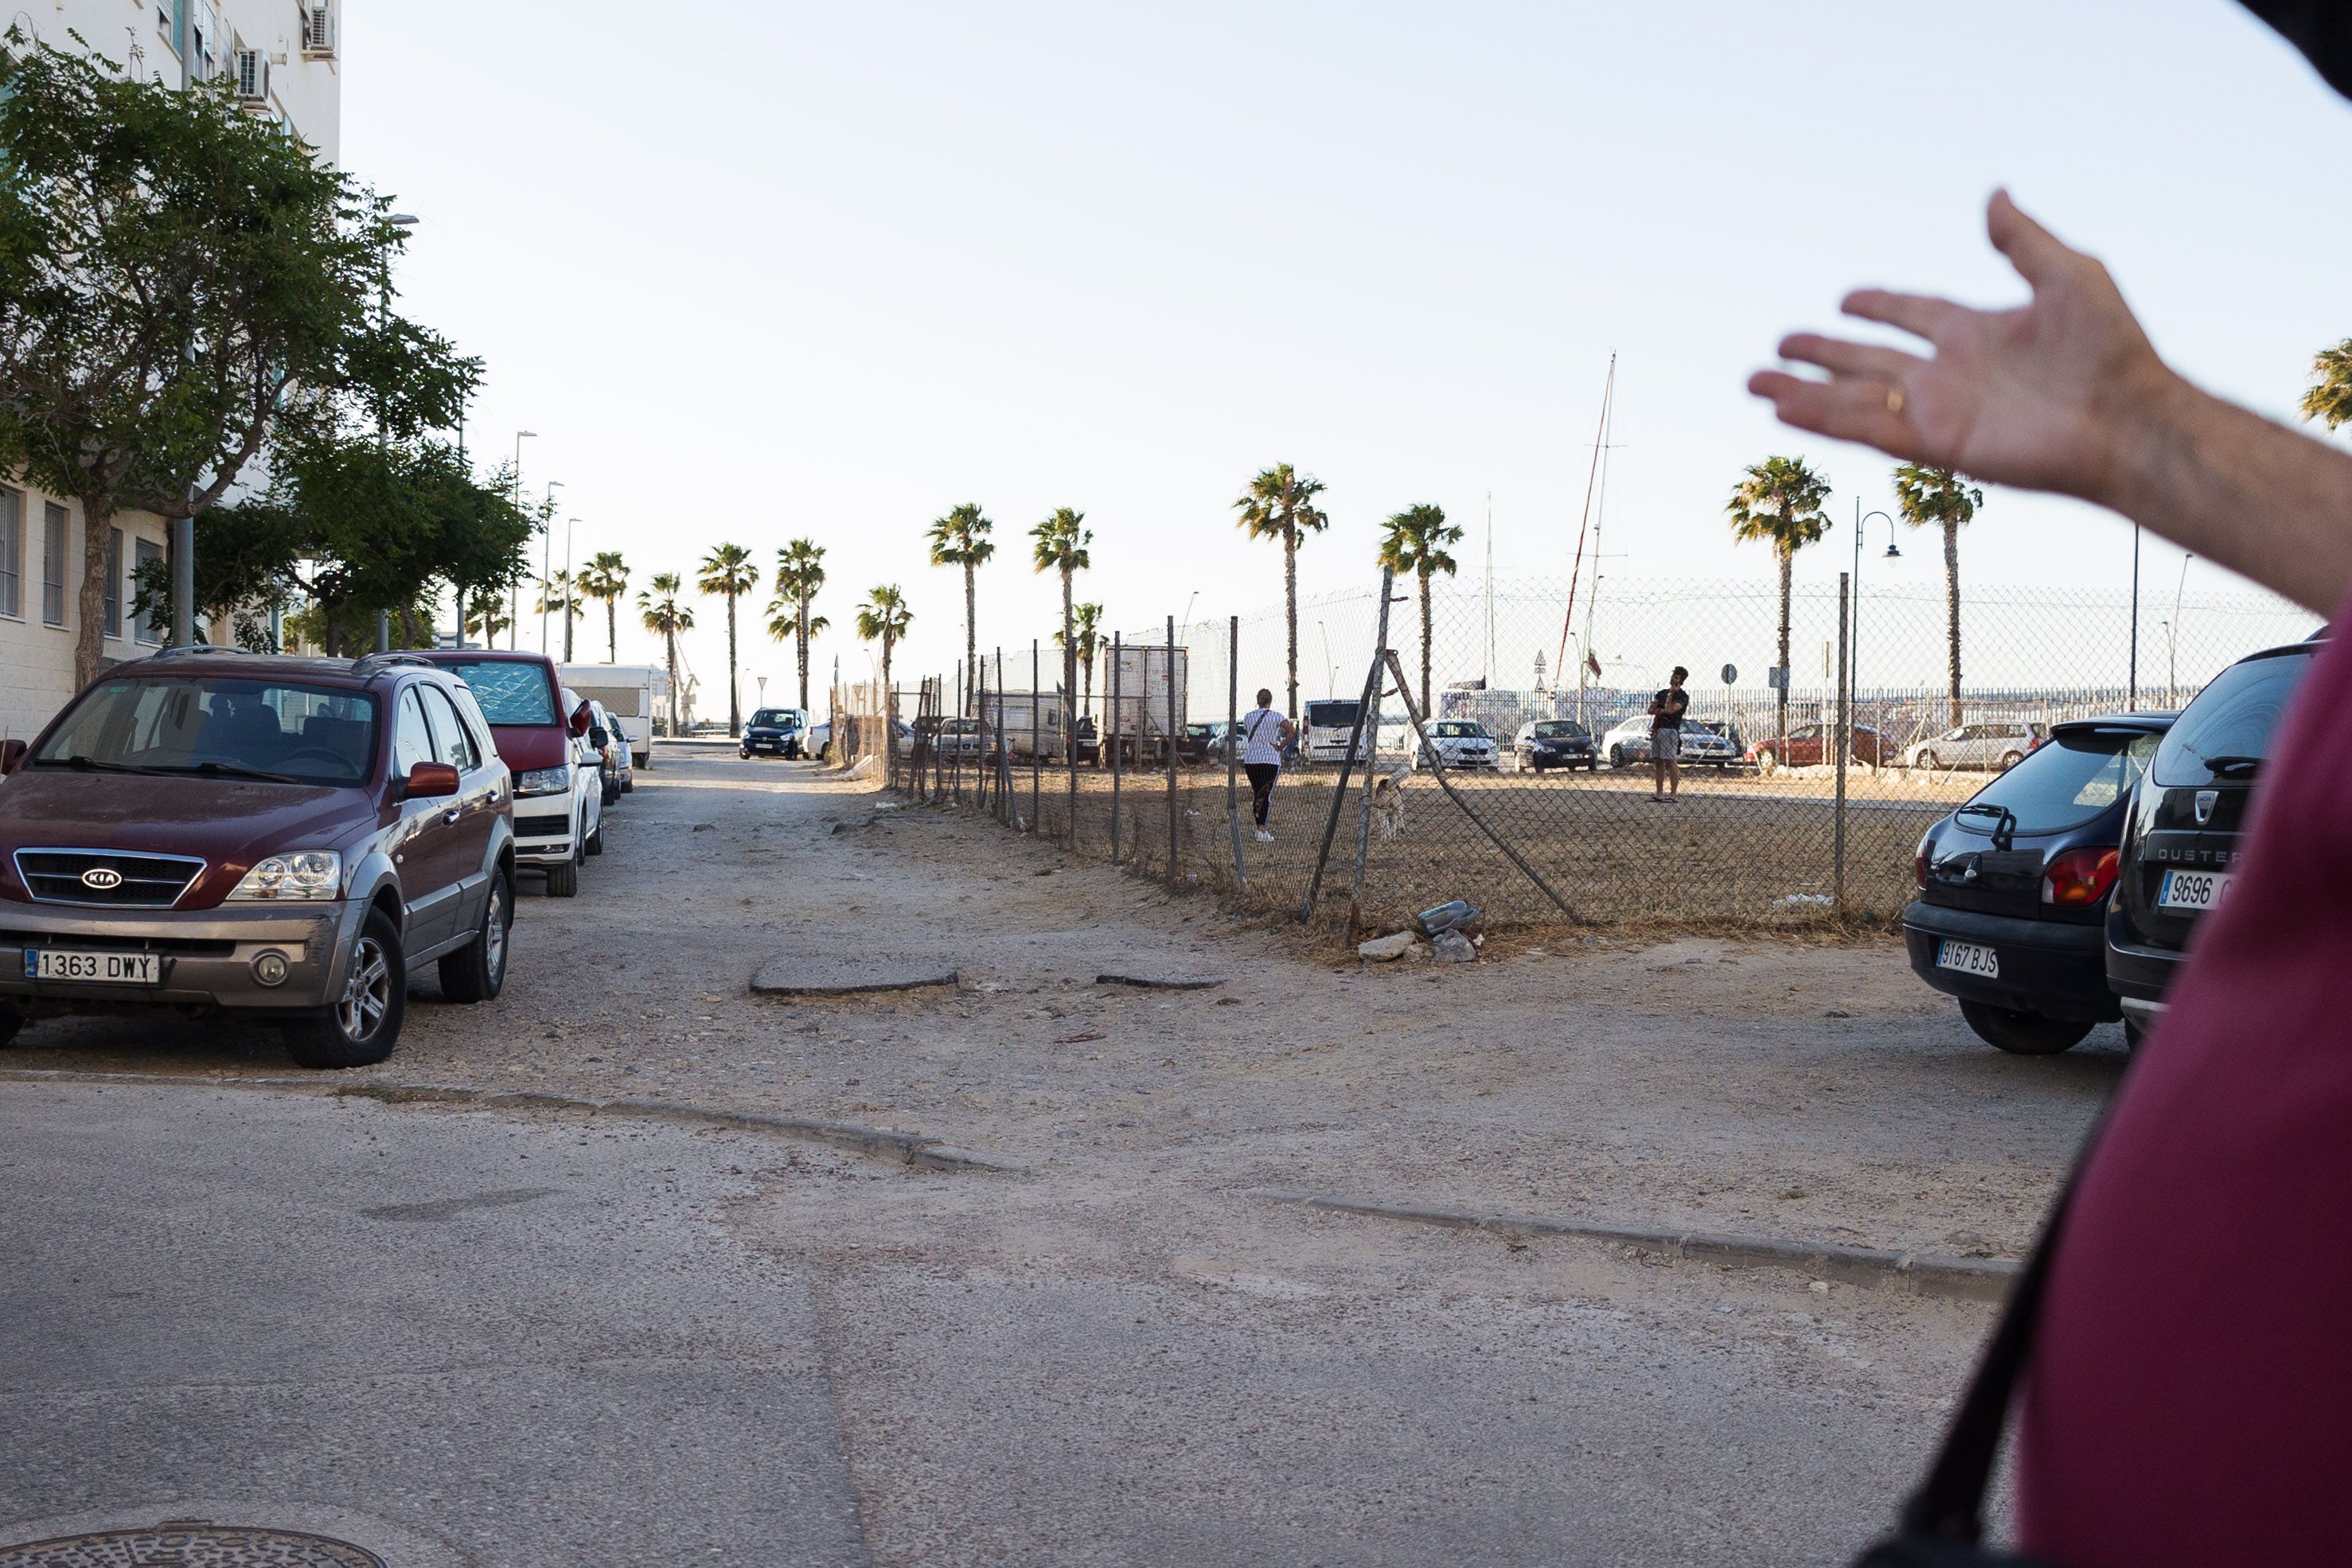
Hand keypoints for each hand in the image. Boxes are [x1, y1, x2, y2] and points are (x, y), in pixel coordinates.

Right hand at [1748, 191, 2181, 504]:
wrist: (2127, 418)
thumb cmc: (2111, 349)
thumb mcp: (2069, 275)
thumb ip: (2022, 240)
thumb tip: (1994, 194)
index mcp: (1975, 331)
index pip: (1912, 314)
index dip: (1879, 305)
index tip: (1846, 299)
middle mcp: (1948, 372)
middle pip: (1867, 360)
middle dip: (1821, 354)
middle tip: (1777, 347)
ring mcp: (1938, 411)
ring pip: (1853, 399)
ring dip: (1802, 393)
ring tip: (1754, 384)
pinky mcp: (1937, 445)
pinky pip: (1869, 432)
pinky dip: (1824, 422)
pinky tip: (1786, 413)